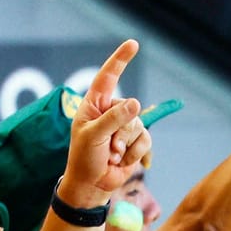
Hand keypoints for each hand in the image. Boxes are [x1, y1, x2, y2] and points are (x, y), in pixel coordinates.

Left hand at [59, 41, 148, 205]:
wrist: (92, 186)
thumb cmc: (84, 159)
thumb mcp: (93, 136)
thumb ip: (113, 119)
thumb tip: (136, 103)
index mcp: (94, 105)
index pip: (108, 77)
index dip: (120, 60)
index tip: (134, 44)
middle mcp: (110, 112)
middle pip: (129, 109)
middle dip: (121, 132)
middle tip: (107, 149)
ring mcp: (123, 127)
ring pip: (139, 125)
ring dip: (126, 145)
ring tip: (112, 156)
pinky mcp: (134, 142)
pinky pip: (146, 140)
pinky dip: (136, 153)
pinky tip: (122, 162)